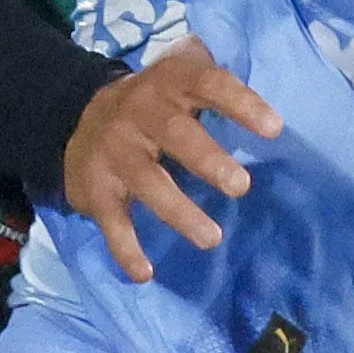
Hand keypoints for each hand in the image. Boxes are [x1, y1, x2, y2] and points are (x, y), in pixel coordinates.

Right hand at [59, 35, 284, 283]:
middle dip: (208, 159)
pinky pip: (112, 220)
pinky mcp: (95, 188)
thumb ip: (219, 85)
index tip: (274, 129)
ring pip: (148, 180)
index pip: (208, 84)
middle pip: (174, 133)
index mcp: (171, 83)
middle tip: (241, 186)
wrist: (78, 118)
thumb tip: (275, 115)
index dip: (241, 103)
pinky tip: (145, 273)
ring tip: (212, 238)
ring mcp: (115, 151)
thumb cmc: (156, 105)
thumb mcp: (180, 79)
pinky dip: (126, 248)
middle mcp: (139, 112)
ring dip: (180, 211)